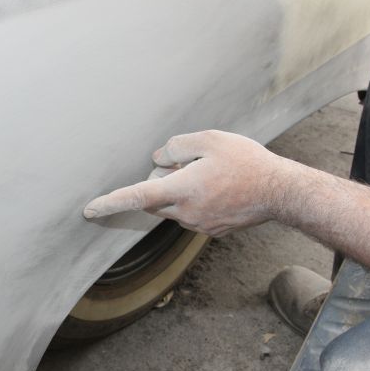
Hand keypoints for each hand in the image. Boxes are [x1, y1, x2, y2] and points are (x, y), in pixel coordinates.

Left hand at [83, 130, 293, 236]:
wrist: (280, 193)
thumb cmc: (247, 162)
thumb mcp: (211, 140)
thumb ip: (178, 146)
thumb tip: (158, 159)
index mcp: (182, 190)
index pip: (137, 196)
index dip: (110, 202)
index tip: (89, 210)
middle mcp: (186, 213)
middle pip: (154, 199)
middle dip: (160, 182)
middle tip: (188, 164)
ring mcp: (198, 225)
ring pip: (171, 207)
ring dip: (178, 191)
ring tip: (210, 176)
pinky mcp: (209, 231)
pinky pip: (188, 214)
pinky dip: (193, 200)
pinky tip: (218, 188)